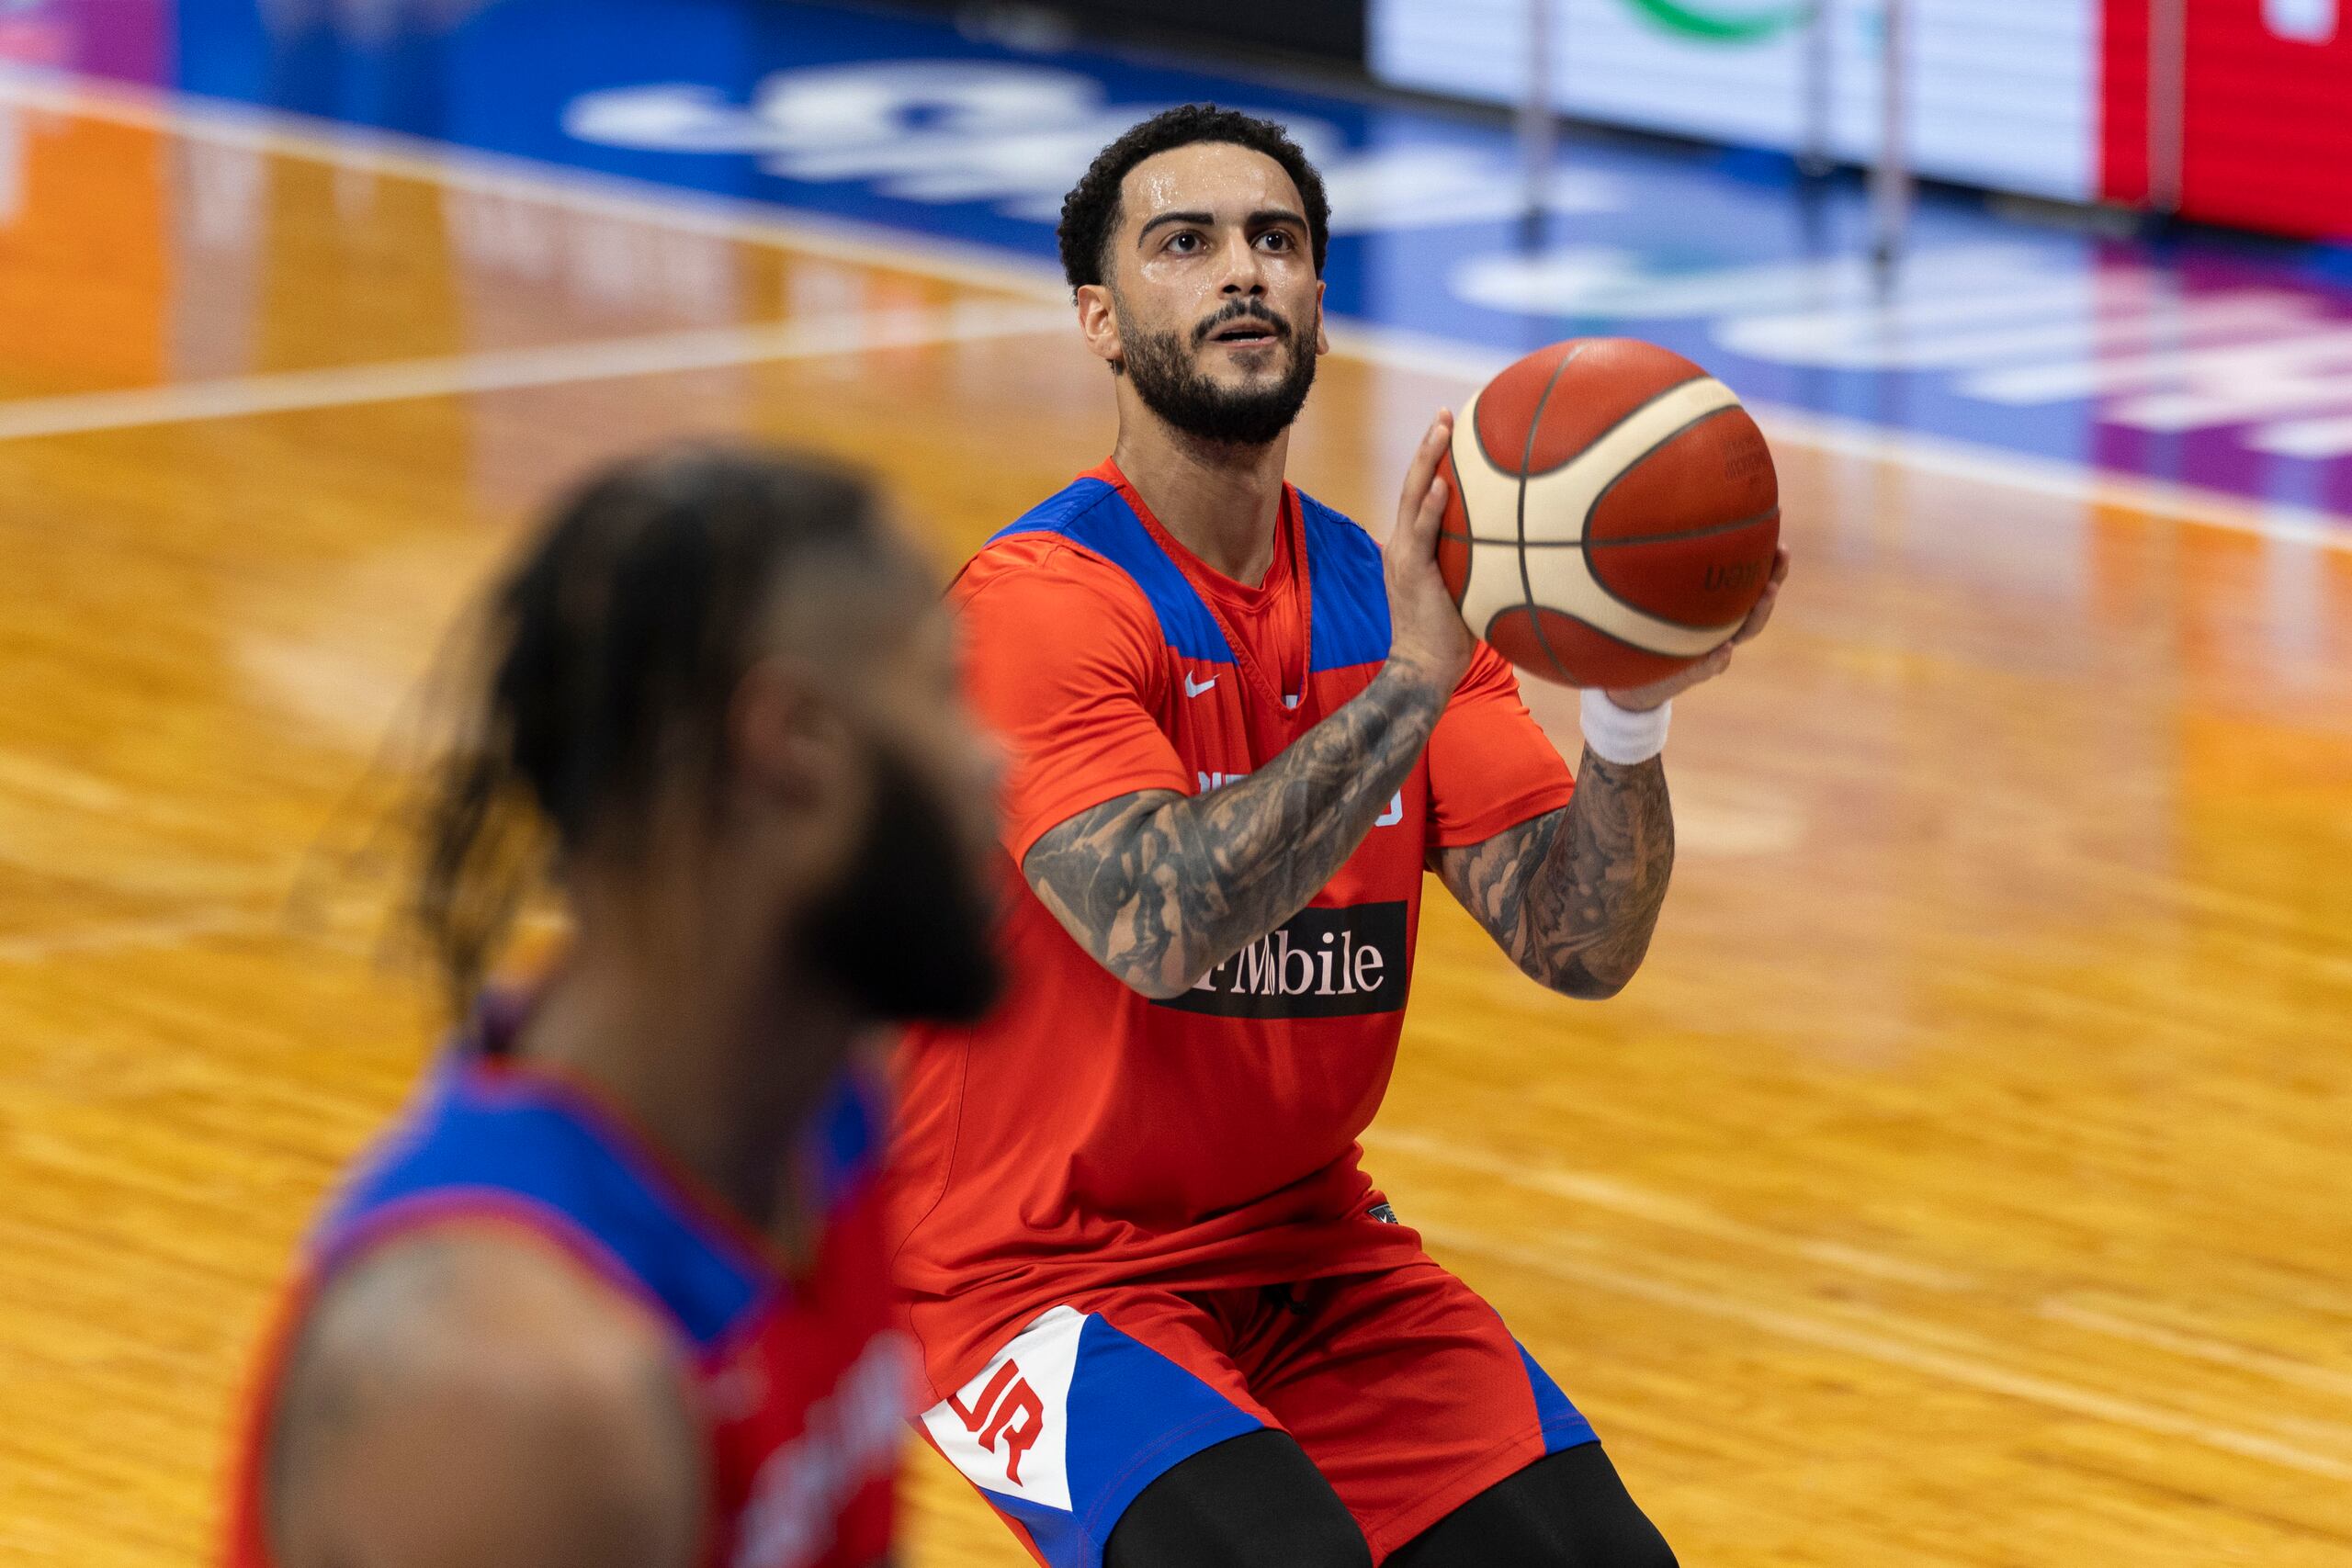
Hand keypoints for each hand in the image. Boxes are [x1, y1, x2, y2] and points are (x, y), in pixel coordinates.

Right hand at [1382, 410, 1476, 694]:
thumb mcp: (1469, 590)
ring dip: (1427, 461)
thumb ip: (1484, 563)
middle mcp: (1402, 544)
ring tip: (1442, 429)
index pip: (1422, 494)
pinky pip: (1421, 534)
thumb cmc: (1451, 638)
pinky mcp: (1410, 572)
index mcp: (1413, 546)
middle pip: (1414, 483)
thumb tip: (1529, 547)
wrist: (1422, 669)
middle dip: (1430, 445)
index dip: (1434, 460)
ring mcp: (1403, 556)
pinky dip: (1429, 508)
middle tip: (1446, 413)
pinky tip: (1442, 485)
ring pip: (1412, 497)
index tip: (1451, 429)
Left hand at [1604, 548, 1788, 711]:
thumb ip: (1664, 567)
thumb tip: (1659, 519)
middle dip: (1773, 578)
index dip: (1770, 560)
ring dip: (1758, 612)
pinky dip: (1719, 659)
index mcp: (1722, 607)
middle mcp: (1726, 626)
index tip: (1780, 535)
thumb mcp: (1657, 596)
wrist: (1639, 678)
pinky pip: (1709, 666)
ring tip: (1768, 590)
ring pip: (1745, 631)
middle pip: (1758, 601)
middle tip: (1782, 553)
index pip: (1753, 578)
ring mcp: (1714, 649)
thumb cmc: (1651, 630)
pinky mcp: (1694, 671)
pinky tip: (1726, 649)